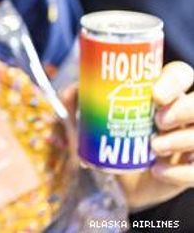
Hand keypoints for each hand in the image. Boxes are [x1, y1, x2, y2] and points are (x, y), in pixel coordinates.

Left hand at [64, 62, 193, 209]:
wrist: (120, 183)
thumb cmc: (110, 141)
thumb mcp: (89, 121)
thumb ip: (78, 102)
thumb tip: (75, 89)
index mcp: (161, 94)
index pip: (180, 75)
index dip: (173, 81)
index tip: (155, 95)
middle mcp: (182, 114)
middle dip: (183, 109)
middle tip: (158, 122)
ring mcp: (191, 139)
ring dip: (180, 139)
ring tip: (154, 147)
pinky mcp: (193, 167)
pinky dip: (180, 172)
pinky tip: (158, 172)